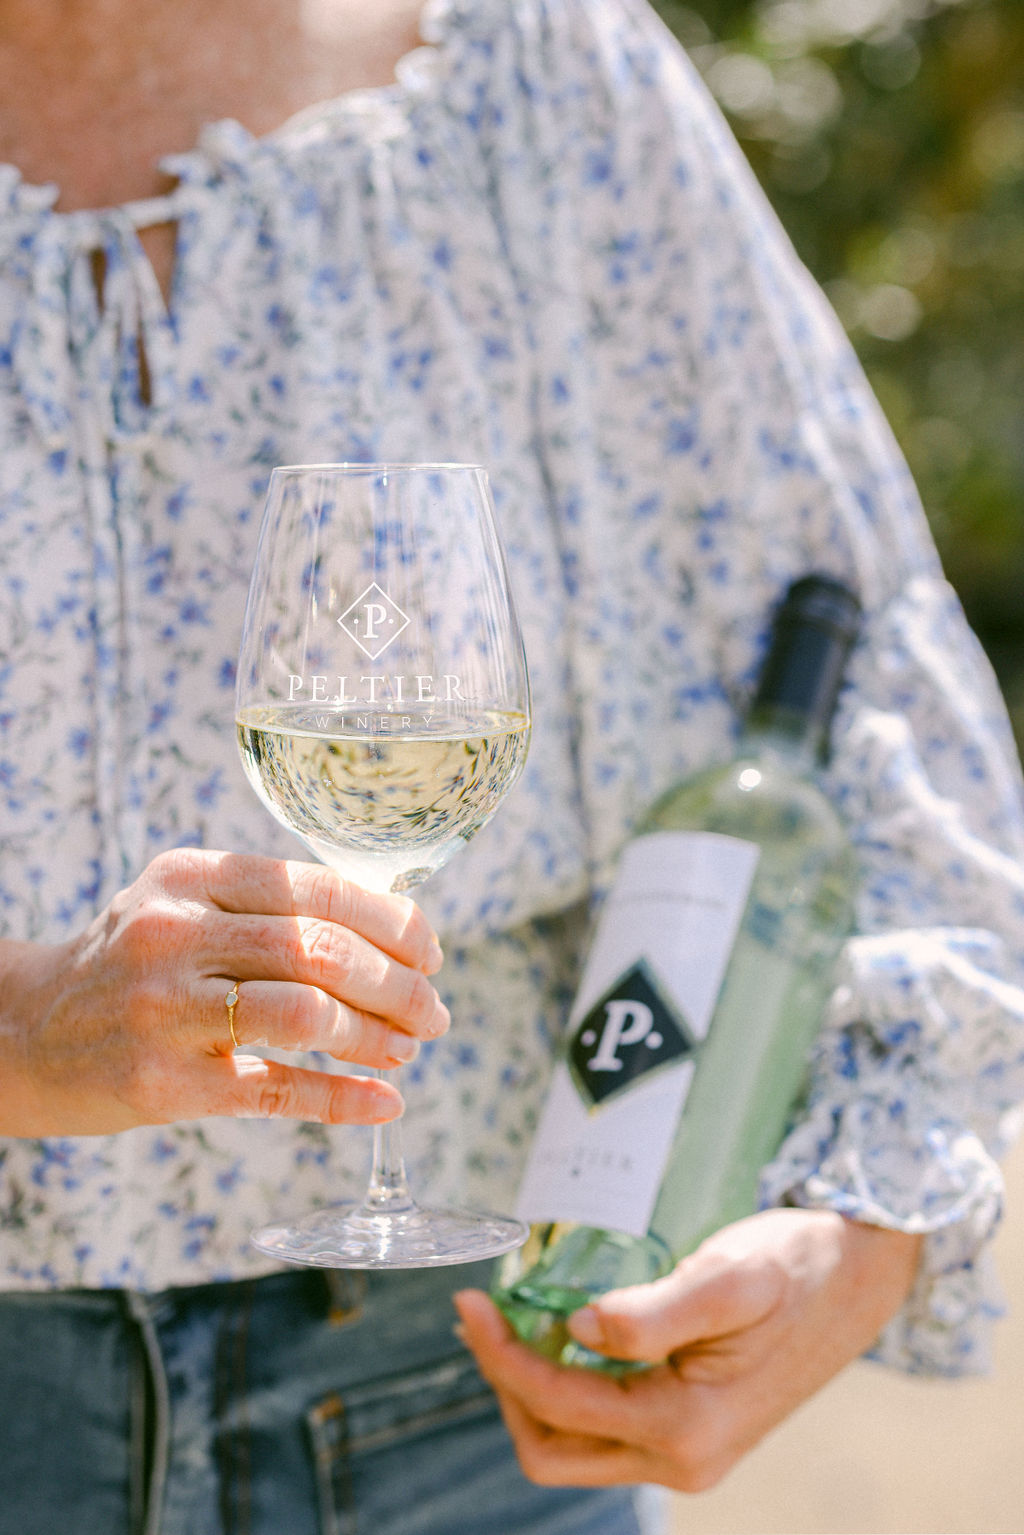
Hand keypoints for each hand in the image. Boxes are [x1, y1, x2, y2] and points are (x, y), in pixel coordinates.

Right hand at [0, 847, 448, 1135]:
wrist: (24, 1033)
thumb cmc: (132, 965)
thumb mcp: (182, 905)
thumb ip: (268, 905)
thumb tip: (392, 929)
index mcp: (191, 878)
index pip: (318, 889)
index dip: (392, 921)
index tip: (430, 951)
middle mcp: (177, 935)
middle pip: (323, 951)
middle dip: (399, 985)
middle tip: (433, 1013)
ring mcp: (167, 1011)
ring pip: (307, 1015)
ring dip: (377, 1036)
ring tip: (408, 1050)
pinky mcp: (166, 1084)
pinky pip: (276, 1088)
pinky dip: (343, 1099)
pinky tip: (384, 1104)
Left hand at [455, 1209, 922, 1492]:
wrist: (858, 1277)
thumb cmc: (796, 1266)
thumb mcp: (728, 1277)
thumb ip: (650, 1314)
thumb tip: (574, 1331)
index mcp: (687, 1428)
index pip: (557, 1405)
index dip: (500, 1356)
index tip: (470, 1302)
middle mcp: (684, 1460)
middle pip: (553, 1448)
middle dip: (506, 1384)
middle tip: (485, 1316)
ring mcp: (689, 1453)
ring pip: (576, 1445)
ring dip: (534, 1389)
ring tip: (517, 1319)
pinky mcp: (692, 1432)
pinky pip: (607, 1426)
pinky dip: (571, 1387)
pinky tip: (565, 1332)